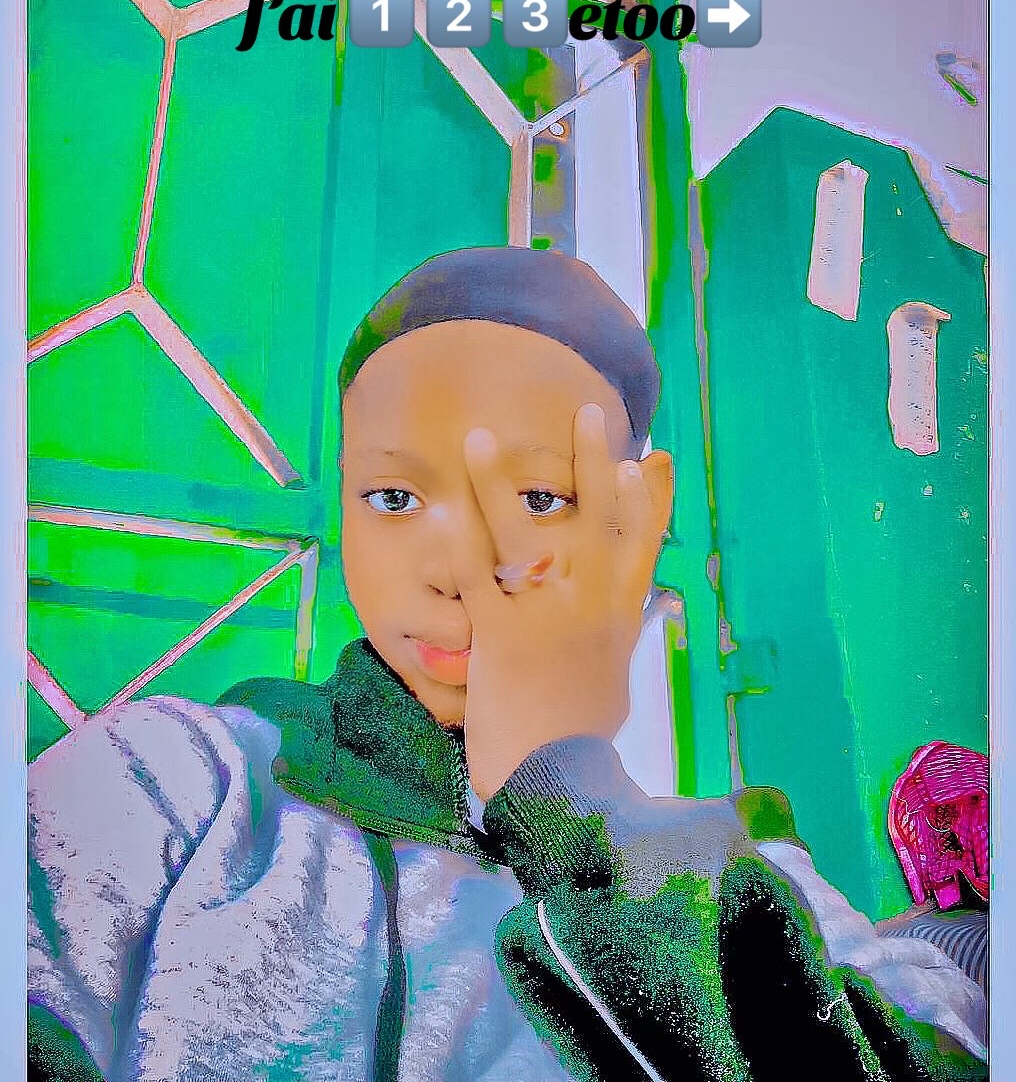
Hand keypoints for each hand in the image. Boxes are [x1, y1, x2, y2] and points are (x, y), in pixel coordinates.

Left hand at [450, 403, 672, 799]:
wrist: (557, 786)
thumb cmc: (582, 738)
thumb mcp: (611, 680)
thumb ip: (615, 637)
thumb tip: (627, 612)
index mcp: (619, 617)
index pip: (643, 543)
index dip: (649, 497)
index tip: (650, 455)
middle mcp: (590, 607)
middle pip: (594, 520)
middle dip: (592, 462)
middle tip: (588, 412)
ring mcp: (544, 618)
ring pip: (521, 536)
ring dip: (498, 483)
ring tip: (480, 436)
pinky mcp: (498, 638)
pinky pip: (474, 580)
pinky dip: (456, 545)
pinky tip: (442, 510)